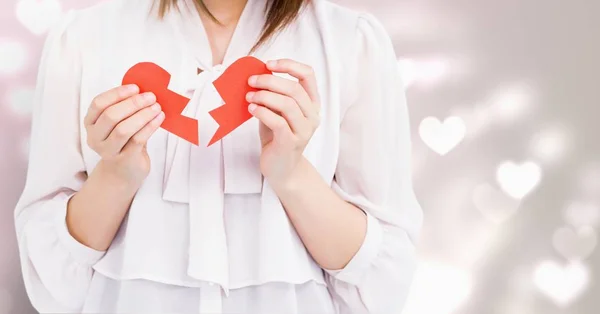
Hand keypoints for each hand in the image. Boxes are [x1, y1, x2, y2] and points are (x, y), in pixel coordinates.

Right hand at [84, 84, 164, 186]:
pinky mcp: (124, 160)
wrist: (123, 172)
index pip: (98, 104)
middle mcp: (95, 137)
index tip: (136, 87)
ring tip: (157, 107)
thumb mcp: (119, 123)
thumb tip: (144, 89)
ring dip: (143, 115)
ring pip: (124, 129)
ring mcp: (108, 151)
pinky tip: (159, 118)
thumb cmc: (124, 142)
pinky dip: (150, 126)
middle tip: (151, 96)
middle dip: (133, 103)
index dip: (117, 93)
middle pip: (111, 116)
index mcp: (91, 123)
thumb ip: (125, 108)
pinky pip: (138, 140)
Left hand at [246, 59, 320, 187]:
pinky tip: (251, 109)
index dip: (289, 65)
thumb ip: (274, 94)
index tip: (268, 64)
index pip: (308, 75)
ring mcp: (304, 130)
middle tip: (251, 81)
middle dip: (269, 81)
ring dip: (264, 96)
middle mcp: (312, 116)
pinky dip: (262, 112)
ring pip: (287, 104)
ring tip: (249, 97)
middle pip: (294, 89)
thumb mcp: (278, 111)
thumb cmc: (278, 136)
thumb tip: (257, 74)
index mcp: (312, 103)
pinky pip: (278, 122)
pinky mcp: (291, 143)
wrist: (281, 168)